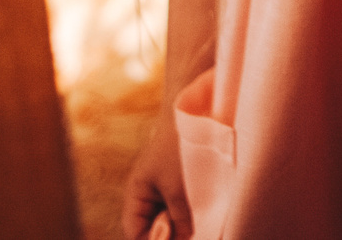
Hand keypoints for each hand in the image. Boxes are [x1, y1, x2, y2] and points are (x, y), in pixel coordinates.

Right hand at [122, 103, 191, 238]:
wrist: (198, 114)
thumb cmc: (181, 148)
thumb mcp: (179, 189)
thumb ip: (181, 220)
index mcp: (137, 194)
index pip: (135, 232)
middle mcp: (149, 196)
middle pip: (154, 229)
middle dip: (170, 236)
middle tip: (192, 233)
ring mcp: (166, 191)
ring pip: (172, 222)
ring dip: (184, 226)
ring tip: (200, 223)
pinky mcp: (183, 187)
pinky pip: (184, 211)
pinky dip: (193, 216)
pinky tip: (206, 214)